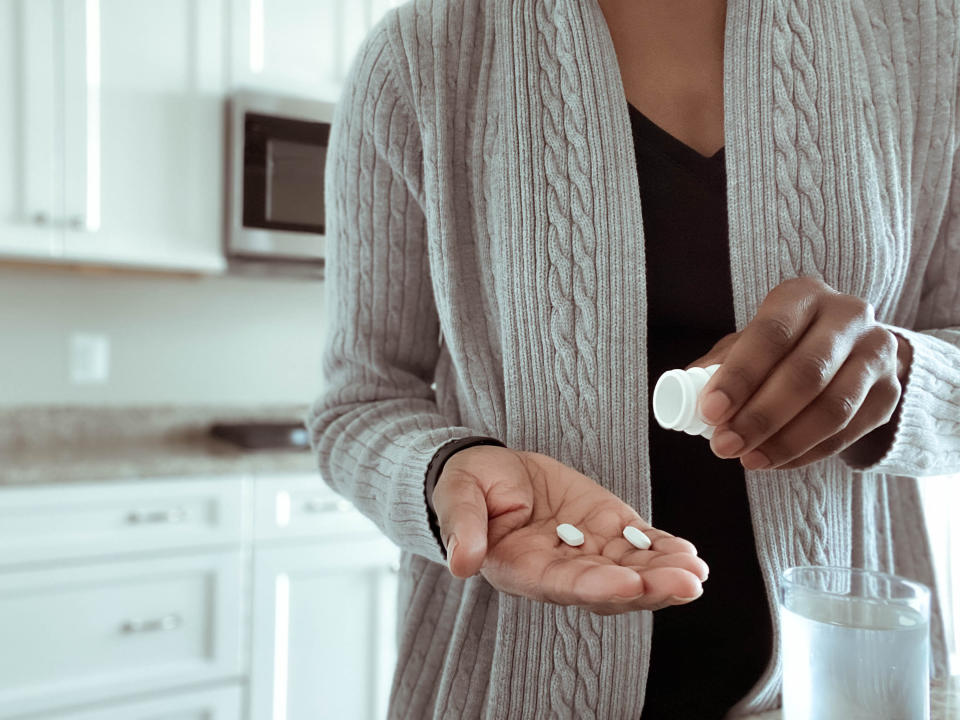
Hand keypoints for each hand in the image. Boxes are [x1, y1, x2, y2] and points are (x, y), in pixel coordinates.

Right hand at [432, 445, 707, 613]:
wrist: (491, 472)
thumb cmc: (469, 486)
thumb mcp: (458, 497)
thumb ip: (463, 527)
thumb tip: (462, 563)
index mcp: (522, 568)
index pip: (564, 584)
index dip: (598, 586)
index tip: (630, 583)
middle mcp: (561, 568)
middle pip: (609, 587)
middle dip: (649, 587)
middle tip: (685, 583)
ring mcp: (588, 549)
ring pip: (632, 570)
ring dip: (665, 573)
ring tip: (695, 570)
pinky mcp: (607, 527)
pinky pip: (640, 544)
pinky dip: (664, 550)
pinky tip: (689, 555)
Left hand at [687, 276, 912, 469]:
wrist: (847, 350)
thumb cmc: (781, 346)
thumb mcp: (749, 342)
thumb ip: (719, 366)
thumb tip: (684, 395)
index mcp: (803, 295)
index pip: (770, 335)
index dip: (738, 377)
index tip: (710, 412)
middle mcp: (847, 316)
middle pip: (805, 374)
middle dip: (759, 417)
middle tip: (724, 444)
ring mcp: (876, 353)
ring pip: (833, 408)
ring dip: (785, 441)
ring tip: (747, 459)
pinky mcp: (890, 392)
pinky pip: (849, 431)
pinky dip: (808, 452)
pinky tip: (776, 460)